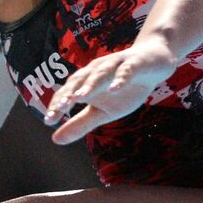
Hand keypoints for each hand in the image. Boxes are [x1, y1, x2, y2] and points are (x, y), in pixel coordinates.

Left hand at [44, 36, 178, 143]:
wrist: (154, 62)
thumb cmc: (125, 89)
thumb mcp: (103, 111)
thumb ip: (80, 123)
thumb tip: (55, 140)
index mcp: (85, 82)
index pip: (67, 93)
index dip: (58, 105)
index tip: (48, 121)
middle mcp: (96, 70)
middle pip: (79, 81)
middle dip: (69, 94)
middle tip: (60, 107)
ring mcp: (114, 65)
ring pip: (99, 74)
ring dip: (90, 85)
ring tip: (80, 98)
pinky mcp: (134, 63)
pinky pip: (126, 70)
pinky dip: (120, 79)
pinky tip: (114, 89)